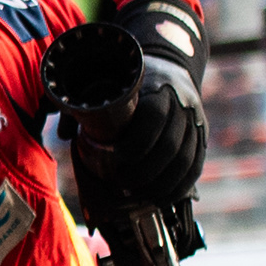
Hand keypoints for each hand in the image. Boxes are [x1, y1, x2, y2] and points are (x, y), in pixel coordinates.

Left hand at [68, 52, 206, 220]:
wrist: (171, 67)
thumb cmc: (133, 80)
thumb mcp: (113, 83)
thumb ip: (88, 105)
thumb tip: (62, 134)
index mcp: (159, 87)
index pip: (154, 118)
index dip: (135, 144)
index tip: (115, 158)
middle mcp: (184, 105)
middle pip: (170, 146)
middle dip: (145, 171)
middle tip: (123, 183)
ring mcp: (196, 122)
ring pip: (186, 160)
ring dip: (162, 184)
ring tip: (140, 197)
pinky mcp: (202, 137)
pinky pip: (195, 167)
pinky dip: (180, 186)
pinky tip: (163, 198)